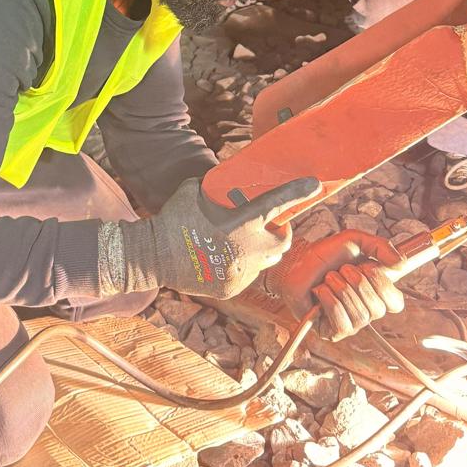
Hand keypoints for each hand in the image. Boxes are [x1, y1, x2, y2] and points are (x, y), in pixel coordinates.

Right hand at [102, 176, 321, 299]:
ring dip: (260, 250)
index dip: (297, 193)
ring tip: (241, 242)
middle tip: (267, 224)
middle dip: (278, 232)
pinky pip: (248, 275)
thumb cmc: (172, 220)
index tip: (314, 185)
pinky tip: (225, 258)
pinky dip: (243, 267)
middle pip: (281, 241)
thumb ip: (215, 186)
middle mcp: (246, 251)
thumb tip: (226, 177)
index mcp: (238, 223)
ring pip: (266, 261)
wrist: (151, 258)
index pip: (275, 204)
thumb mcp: (193, 192)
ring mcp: (241, 274)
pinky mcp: (232, 289)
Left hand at [280, 230, 405, 337]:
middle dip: (357, 283)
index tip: (367, 267)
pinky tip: (321, 292)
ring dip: (341, 290)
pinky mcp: (332, 331)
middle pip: (377, 309)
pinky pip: (342, 324)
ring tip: (328, 279)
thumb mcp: (355, 241)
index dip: (383, 285)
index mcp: (375, 292)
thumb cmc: (324, 255)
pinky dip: (331, 303)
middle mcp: (365, 310)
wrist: (296, 263)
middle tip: (342, 270)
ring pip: (360, 316)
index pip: (396, 302)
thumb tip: (402, 263)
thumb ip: (381, 247)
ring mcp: (350, 323)